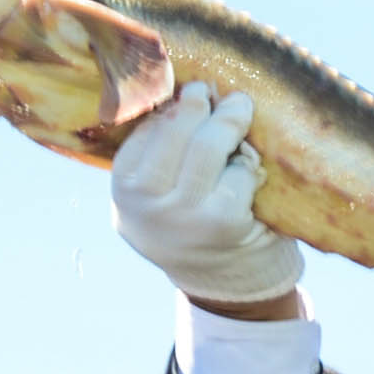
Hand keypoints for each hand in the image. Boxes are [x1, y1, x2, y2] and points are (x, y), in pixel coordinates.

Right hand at [112, 80, 302, 308]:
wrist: (223, 282)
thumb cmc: (189, 222)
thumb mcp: (157, 193)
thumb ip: (159, 152)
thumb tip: (182, 92)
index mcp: (125, 187)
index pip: (145, 129)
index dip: (171, 106)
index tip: (190, 92)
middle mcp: (147, 201)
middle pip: (176, 131)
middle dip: (200, 103)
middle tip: (215, 90)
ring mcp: (184, 213)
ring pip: (207, 147)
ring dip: (229, 121)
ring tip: (240, 107)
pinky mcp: (222, 221)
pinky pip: (238, 172)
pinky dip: (248, 165)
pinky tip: (249, 167)